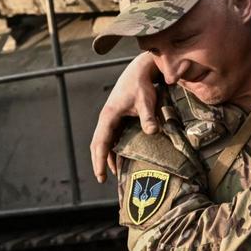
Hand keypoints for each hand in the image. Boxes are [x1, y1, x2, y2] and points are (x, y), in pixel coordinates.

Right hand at [90, 52, 160, 182]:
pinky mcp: (118, 117)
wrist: (140, 70)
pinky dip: (114, 147)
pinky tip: (121, 157)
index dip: (99, 160)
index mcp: (108, 116)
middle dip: (99, 161)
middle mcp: (106, 118)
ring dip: (107, 155)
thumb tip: (153, 132)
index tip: (100, 176)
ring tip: (114, 172)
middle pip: (98, 144)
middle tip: (102, 179)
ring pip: (105, 141)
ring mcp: (111, 118)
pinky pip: (112, 136)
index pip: (100, 143)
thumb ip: (148, 117)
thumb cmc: (142, 85)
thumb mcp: (146, 101)